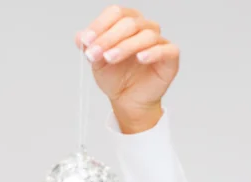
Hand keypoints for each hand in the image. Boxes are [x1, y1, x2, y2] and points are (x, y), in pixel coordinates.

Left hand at [75, 5, 179, 131]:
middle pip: (129, 23)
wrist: (127, 99)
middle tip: (94, 54)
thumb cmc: (116, 77)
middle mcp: (144, 28)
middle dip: (108, 38)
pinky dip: (152, 52)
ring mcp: (159, 41)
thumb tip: (79, 36)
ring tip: (110, 58)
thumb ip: (90, 48)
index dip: (100, 25)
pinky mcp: (170, 56)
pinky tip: (140, 58)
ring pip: (146, 35)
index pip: (115, 13)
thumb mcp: (97, 62)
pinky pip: (165, 49)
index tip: (86, 41)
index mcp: (126, 23)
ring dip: (125, 47)